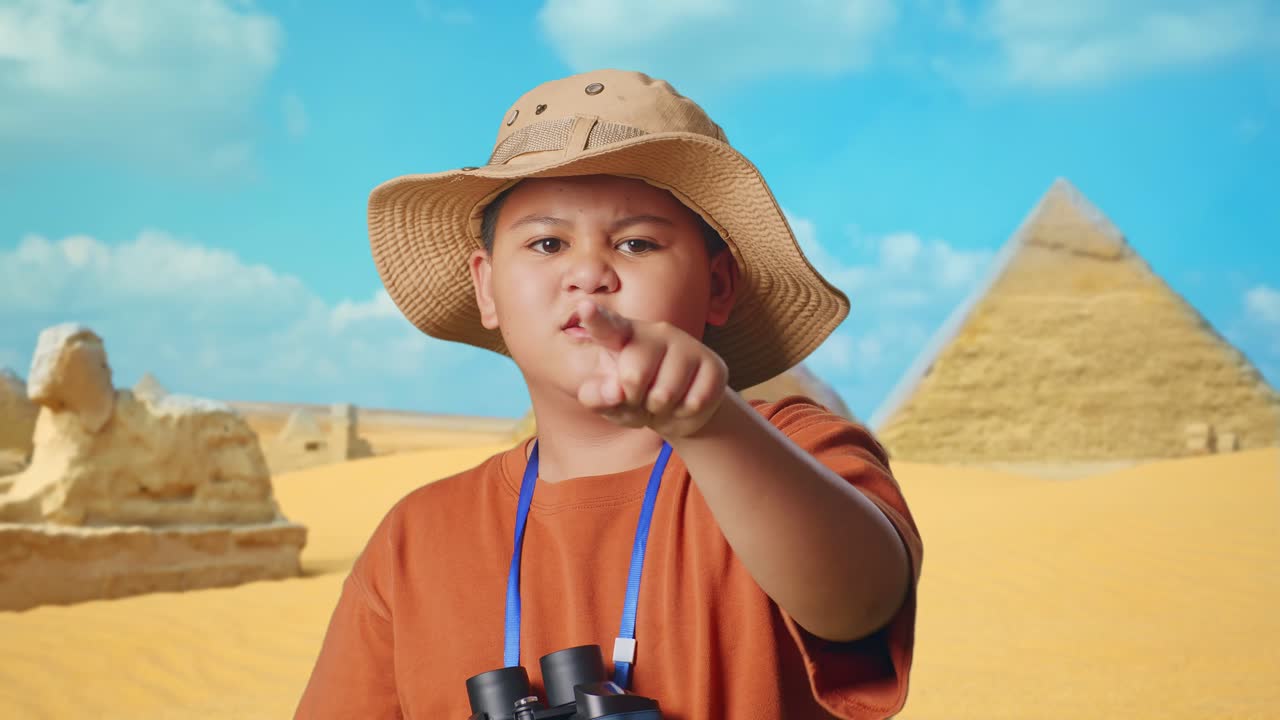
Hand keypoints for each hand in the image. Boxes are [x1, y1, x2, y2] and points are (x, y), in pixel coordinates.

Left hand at [574, 299, 728, 438]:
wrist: (680, 409)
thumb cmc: (635, 397)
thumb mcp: (608, 400)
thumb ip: (596, 396)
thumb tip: (614, 391)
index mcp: (624, 335)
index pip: (607, 326)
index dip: (595, 318)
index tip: (584, 307)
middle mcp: (656, 332)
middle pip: (633, 375)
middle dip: (633, 399)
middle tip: (640, 397)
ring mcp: (688, 345)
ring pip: (664, 394)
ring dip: (659, 410)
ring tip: (661, 402)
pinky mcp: (714, 365)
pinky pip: (693, 403)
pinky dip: (683, 414)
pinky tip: (684, 403)